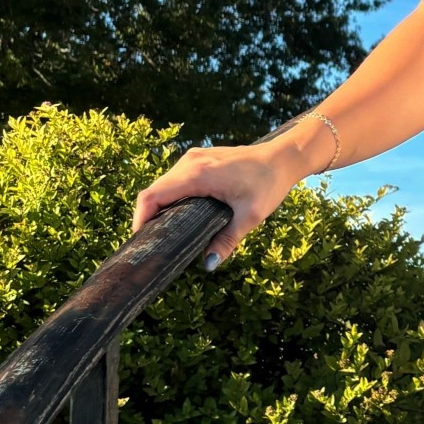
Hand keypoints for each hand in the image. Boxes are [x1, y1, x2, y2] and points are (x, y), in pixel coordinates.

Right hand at [131, 136, 310, 269]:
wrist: (283, 158)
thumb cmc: (268, 184)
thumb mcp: (250, 216)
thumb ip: (227, 240)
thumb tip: (209, 265)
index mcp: (197, 174)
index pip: (153, 196)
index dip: (140, 218)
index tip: (141, 240)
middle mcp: (189, 162)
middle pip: (154, 191)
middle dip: (149, 216)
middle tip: (152, 242)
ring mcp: (193, 158)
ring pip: (164, 184)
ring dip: (160, 206)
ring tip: (164, 231)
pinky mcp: (198, 159)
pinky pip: (175, 179)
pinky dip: (172, 196)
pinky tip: (180, 215)